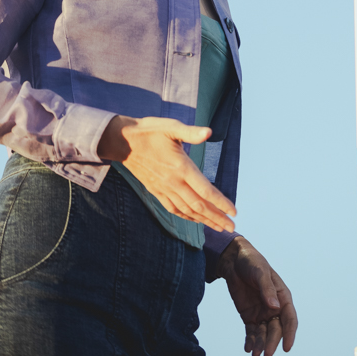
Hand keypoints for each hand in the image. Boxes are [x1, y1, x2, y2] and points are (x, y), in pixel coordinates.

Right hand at [97, 115, 235, 232]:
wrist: (123, 141)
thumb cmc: (150, 131)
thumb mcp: (171, 127)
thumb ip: (191, 132)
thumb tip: (209, 132)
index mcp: (181, 167)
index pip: (205, 190)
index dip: (221, 203)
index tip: (234, 212)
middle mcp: (173, 182)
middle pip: (199, 206)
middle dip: (217, 217)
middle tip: (232, 228)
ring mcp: (164, 189)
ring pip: (187, 210)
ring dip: (204, 220)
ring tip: (218, 227)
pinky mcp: (156, 191)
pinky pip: (173, 209)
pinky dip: (186, 217)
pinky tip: (194, 220)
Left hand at [216, 236, 297, 355]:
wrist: (233, 260)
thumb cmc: (251, 262)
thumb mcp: (260, 272)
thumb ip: (267, 289)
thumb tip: (275, 307)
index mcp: (282, 296)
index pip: (289, 319)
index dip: (289, 334)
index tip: (286, 347)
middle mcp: (274, 308)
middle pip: (276, 330)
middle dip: (272, 343)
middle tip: (266, 355)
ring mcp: (261, 313)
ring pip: (263, 333)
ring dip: (260, 344)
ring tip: (254, 354)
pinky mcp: (249, 315)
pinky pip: (251, 331)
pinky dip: (250, 341)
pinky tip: (247, 348)